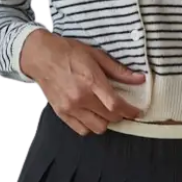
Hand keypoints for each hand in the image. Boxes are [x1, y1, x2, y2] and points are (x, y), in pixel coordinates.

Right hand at [21, 32, 146, 135]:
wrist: (41, 56)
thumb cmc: (69, 52)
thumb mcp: (96, 55)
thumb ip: (119, 70)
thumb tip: (140, 79)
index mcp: (91, 81)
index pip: (116, 105)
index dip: (130, 111)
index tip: (137, 112)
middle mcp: (80, 98)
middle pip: (109, 118)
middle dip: (120, 115)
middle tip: (121, 107)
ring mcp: (70, 108)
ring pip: (97, 128)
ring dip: (105, 121)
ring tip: (105, 111)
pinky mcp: (61, 113)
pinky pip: (81, 130)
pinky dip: (90, 126)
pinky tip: (92, 115)